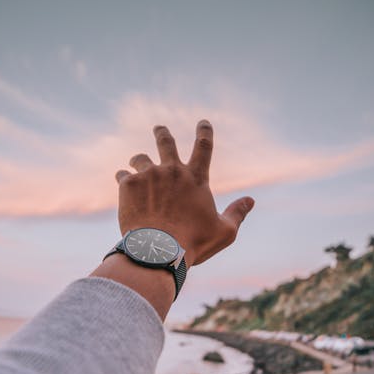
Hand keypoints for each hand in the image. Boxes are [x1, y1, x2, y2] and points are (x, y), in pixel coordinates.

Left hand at [115, 120, 253, 266]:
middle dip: (162, 132)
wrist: (157, 251)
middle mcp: (172, 171)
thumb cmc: (193, 243)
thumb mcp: (224, 232)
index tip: (203, 122)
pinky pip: (123, 175)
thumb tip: (251, 200)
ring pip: (140, 158)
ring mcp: (148, 175)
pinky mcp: (128, 185)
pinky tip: (123, 184)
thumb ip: (237, 213)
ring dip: (139, 159)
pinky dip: (123, 178)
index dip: (204, 131)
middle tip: (159, 128)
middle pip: (166, 142)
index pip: (204, 146)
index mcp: (196, 178)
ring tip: (135, 163)